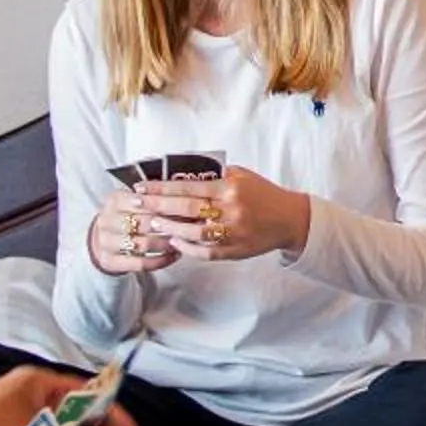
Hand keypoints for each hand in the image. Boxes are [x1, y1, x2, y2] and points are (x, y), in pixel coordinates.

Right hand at [89, 183, 185, 276]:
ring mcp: (106, 242)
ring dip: (166, 244)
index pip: (141, 201)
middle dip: (168, 226)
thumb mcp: (134, 202)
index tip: (181, 209)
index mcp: (114, 200)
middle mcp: (106, 220)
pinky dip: (160, 260)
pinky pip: (140, 263)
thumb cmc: (127, 218)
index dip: (163, 206)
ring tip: (181, 242)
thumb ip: (153, 198)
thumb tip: (181, 198)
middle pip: (143, 223)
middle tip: (186, 227)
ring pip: (143, 244)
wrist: (104, 240)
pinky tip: (173, 256)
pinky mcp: (110, 261)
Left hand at [145, 163, 311, 263]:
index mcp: (230, 187)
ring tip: (153, 223)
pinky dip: (187, 248)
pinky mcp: (235, 250)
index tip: (141, 187)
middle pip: (185, 208)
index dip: (161, 187)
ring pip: (192, 233)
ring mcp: (233, 232)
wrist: (289, 219)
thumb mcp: (241, 176)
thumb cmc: (262, 193)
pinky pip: (205, 252)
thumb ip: (213, 175)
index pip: (188, 186)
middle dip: (157, 206)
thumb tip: (180, 174)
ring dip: (169, 228)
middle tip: (137, 204)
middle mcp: (231, 210)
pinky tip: (175, 241)